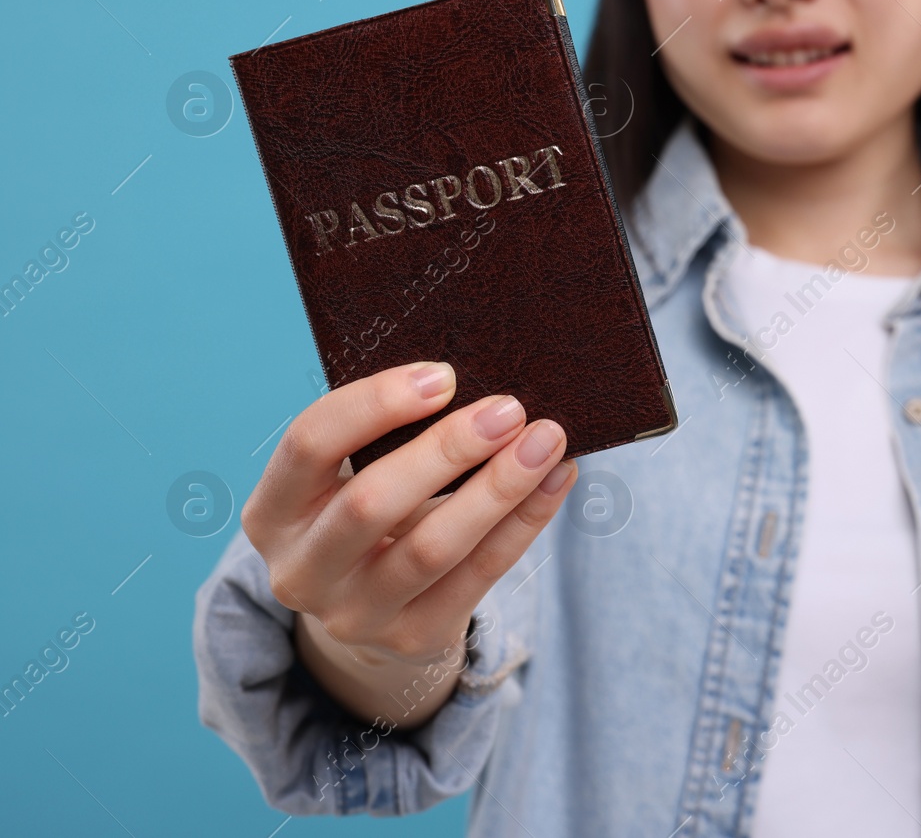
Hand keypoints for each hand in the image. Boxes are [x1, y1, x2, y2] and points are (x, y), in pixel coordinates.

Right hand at [241, 360, 577, 724]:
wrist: (371, 608)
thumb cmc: (368, 511)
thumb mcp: (350, 476)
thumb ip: (389, 437)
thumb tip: (481, 385)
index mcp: (272, 513)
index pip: (309, 444)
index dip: (374, 404)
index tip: (443, 376)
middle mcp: (300, 570)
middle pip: (373, 502)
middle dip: (447, 449)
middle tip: (509, 409)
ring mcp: (353, 615)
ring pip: (433, 547)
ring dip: (498, 488)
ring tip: (546, 441)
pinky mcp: (413, 637)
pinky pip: (479, 575)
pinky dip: (524, 521)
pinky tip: (556, 479)